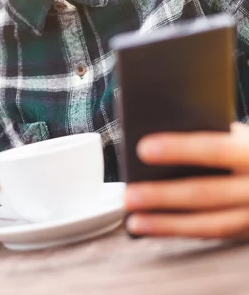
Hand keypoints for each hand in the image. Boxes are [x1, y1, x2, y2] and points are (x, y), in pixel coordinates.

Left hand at [125, 122, 248, 238]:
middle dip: (162, 196)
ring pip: (208, 224)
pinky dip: (181, 232)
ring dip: (166, 224)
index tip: (143, 148)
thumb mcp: (238, 136)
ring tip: (135, 221)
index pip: (214, 148)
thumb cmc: (248, 149)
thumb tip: (159, 131)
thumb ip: (209, 133)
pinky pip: (211, 234)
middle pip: (205, 193)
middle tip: (130, 195)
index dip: (179, 149)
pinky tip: (156, 229)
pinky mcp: (248, 231)